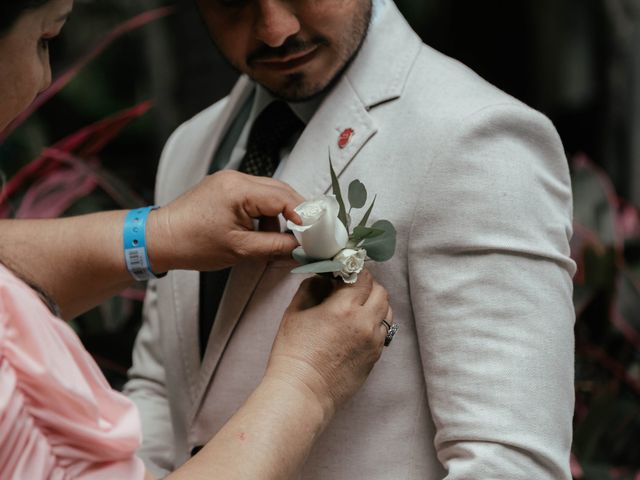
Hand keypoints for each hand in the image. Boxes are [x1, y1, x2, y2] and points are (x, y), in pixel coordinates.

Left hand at [147, 171, 303, 271]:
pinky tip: (263, 231)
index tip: (315, 232)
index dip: (303, 215)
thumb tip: (301, 248)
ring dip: (280, 214)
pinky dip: (265, 212)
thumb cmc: (193, 244)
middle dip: (296, 212)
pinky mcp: (226, 187)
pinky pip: (255, 195)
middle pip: (280, 190)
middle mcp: (236, 178)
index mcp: (239, 190)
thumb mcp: (240, 250)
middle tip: (308, 233)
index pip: (283, 197)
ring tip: (279, 238)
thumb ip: (276, 246)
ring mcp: (230, 180)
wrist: (161, 239)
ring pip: (270, 192)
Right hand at [265, 270, 390, 419]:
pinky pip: (383, 332)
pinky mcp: (376, 357)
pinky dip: (374, 324)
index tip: (344, 274)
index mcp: (344, 307)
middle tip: (351, 289)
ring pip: (387, 312)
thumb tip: (324, 278)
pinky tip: (356, 329)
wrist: (302, 392)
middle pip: (381, 292)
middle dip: (367, 286)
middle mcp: (365, 322)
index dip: (354, 271)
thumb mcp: (294, 312)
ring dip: (375, 304)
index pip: (363, 277)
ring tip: (357, 309)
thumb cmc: (293, 353)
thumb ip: (312, 287)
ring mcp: (374, 341)